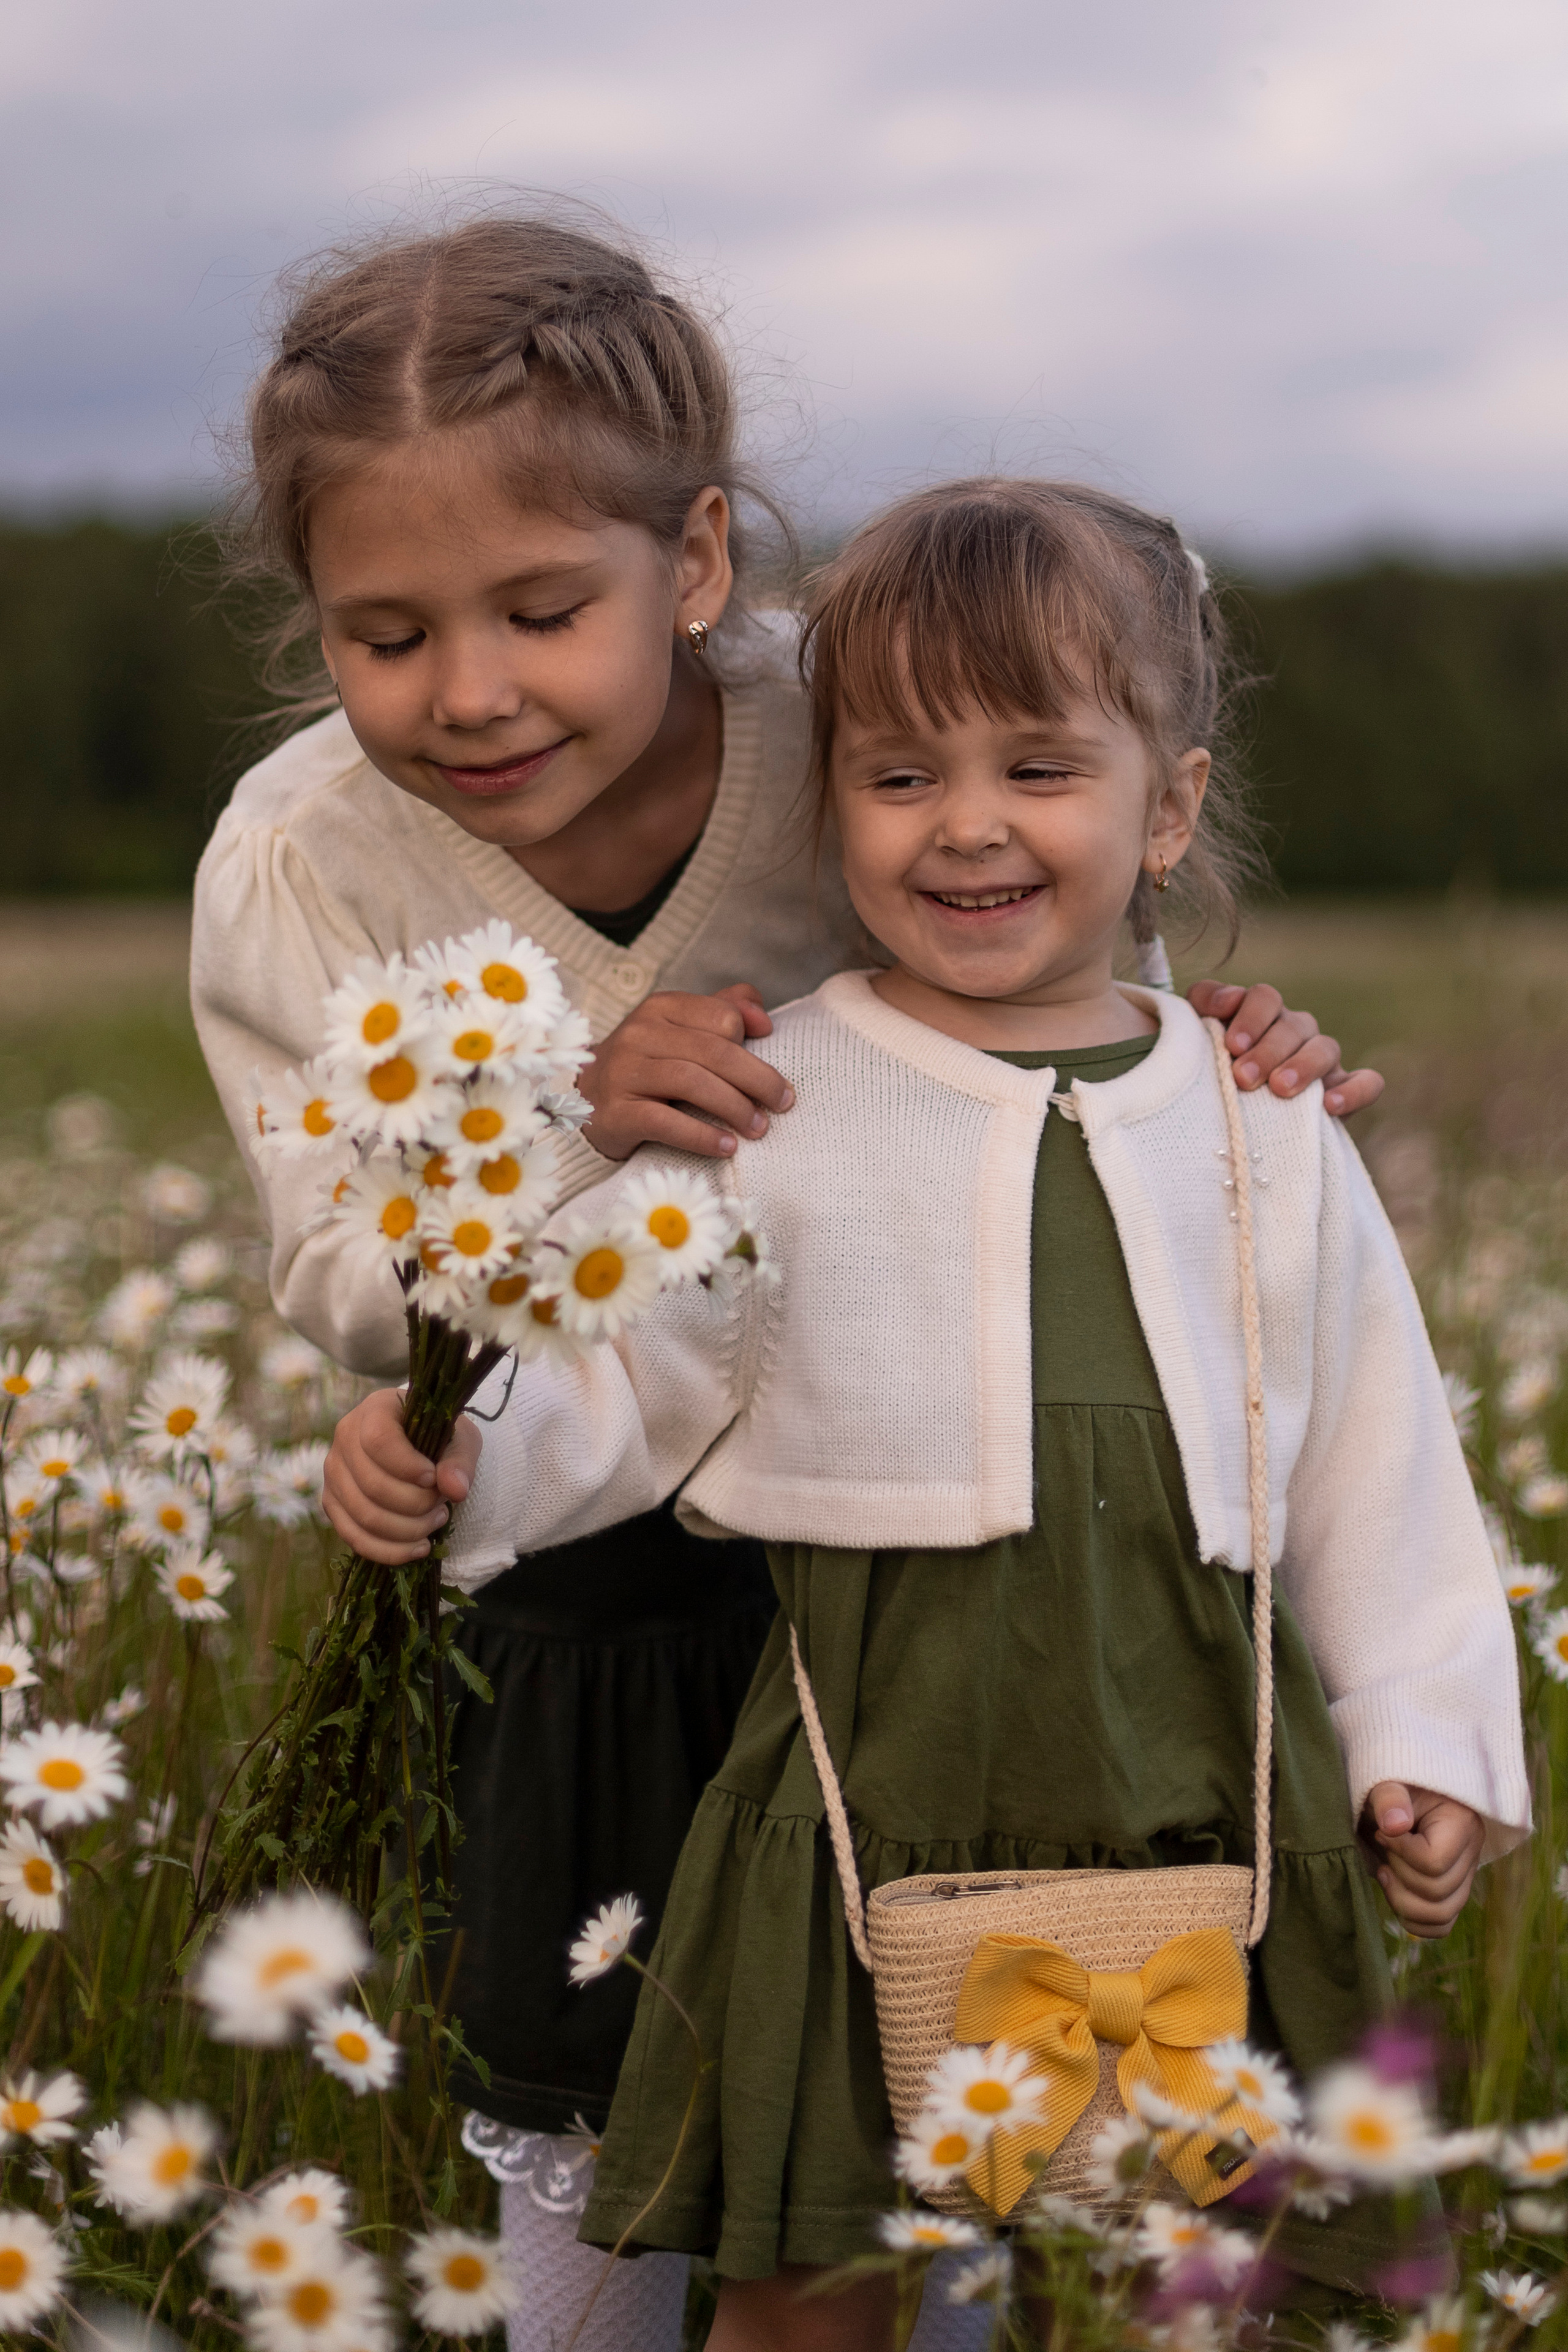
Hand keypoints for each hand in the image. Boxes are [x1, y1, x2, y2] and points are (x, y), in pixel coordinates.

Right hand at [322, 1389, 482, 1564]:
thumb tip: (456, 1490)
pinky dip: (390, 1551)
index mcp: (375, 1410)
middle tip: (443, 1505)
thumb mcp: (461, 1439)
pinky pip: (355, 1538)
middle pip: (373, 1485)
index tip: (434, 1479)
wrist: (419, 1448)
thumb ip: (460, 1461)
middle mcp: (344, 1438)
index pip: (379, 1441)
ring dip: (408, 1529)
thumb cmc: (439, 1437)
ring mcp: (333, 1473)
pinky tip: (419, 1548)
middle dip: (416, 1505)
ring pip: (364, 1516)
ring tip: (437, 1520)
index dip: (408, 1466)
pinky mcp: (332, 1504)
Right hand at [578, 982, 795, 1161]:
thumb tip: (763, 1018)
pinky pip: (666, 1122)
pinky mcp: (617, 1112)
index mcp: (660, 1008)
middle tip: (783, 1103)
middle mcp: (639, 1034)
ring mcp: (624, 1072)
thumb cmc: (649, 1064)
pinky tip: (727, 1146)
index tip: (771, 1071)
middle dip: (757, 1079)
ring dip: (734, 1107)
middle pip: (713, 1051)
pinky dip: (702, 1136)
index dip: (751, 1042)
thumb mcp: (681, 1030)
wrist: (586, 1099)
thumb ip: (724, 1011)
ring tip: (759, 1127)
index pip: (721, 1017)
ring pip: (691, 1082)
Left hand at [1185, 980, 1384, 1118]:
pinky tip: (1330, 1106)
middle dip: (1267, 1050)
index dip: (1250, 1016)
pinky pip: (1367, 1082)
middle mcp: (1295, 1031)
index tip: (1231, 1045)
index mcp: (1262, 1014)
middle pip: (1292, 1026)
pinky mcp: (1344, 1089)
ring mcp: (1323, 1059)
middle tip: (1244, 1077)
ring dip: (1303, 1066)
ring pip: (1326, 1048)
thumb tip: (1228, 999)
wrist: (1227, 1122)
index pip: (1265, 998)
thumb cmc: (1207, 1073)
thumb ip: (1204, 1005)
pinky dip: (1354, 1091)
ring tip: (1280, 1089)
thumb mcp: (1195, 1038)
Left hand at [1360, 1781, 1484, 1937]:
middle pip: (1438, 1894)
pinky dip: (1413, 1920)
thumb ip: (1389, 1797)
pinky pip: (1441, 1925)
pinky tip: (1393, 1891)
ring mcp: (1464, 1877)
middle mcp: (1471, 1854)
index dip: (1400, 1853)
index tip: (1382, 1831)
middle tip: (1383, 1848)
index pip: (1434, 1862)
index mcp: (1462, 1823)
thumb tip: (1394, 1825)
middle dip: (1399, 1875)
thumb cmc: (1392, 1784)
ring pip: (1441, 1916)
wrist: (1398, 1792)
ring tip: (1385, 1871)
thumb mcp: (1387, 1781)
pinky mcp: (1452, 1892)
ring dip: (1402, 1901)